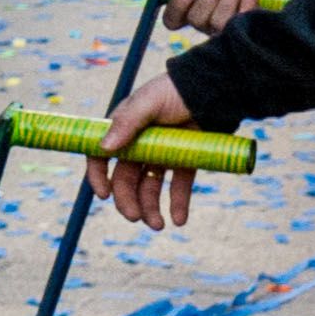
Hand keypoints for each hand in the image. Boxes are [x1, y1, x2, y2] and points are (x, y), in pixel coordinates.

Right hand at [89, 57, 202, 232]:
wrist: (216, 89)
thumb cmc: (176, 90)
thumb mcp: (149, 103)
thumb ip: (127, 123)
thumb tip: (104, 148)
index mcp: (124, 129)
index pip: (101, 156)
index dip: (98, 176)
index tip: (103, 195)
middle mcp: (140, 145)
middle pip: (126, 180)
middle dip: (128, 201)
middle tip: (135, 218)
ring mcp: (162, 155)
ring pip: (150, 188)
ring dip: (150, 208)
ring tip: (159, 226)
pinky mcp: (185, 162)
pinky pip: (178, 187)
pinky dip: (177, 204)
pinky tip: (179, 220)